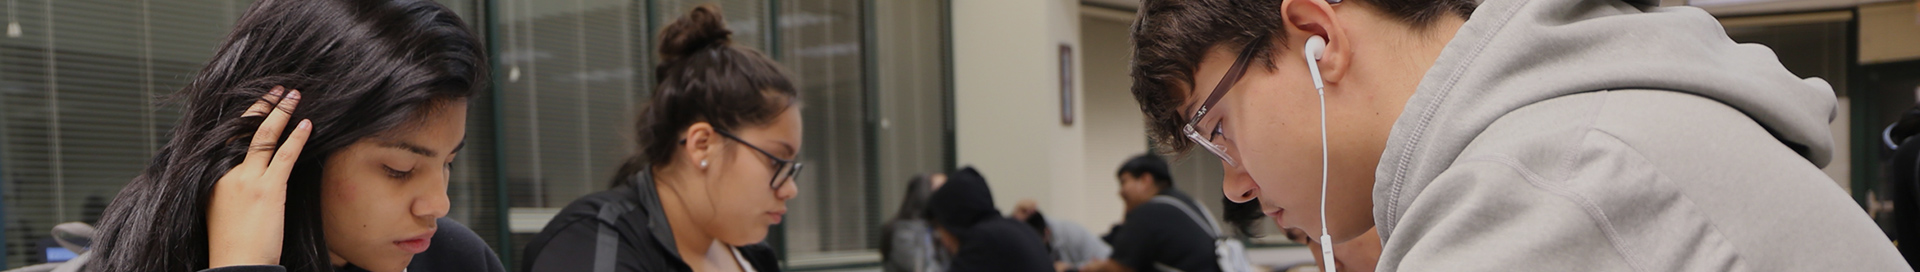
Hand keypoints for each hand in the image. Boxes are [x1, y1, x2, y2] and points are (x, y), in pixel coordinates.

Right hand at [208, 87, 310, 266]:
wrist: (235, 265)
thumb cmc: (231, 242)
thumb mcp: (221, 207)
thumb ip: (229, 185)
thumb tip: (243, 173)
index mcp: (211, 176)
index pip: (227, 137)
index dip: (243, 116)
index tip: (256, 99)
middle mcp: (225, 173)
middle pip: (243, 129)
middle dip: (262, 104)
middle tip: (277, 88)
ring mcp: (246, 180)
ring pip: (264, 136)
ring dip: (280, 112)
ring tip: (294, 95)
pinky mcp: (267, 190)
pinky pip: (284, 155)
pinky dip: (296, 137)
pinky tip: (307, 124)